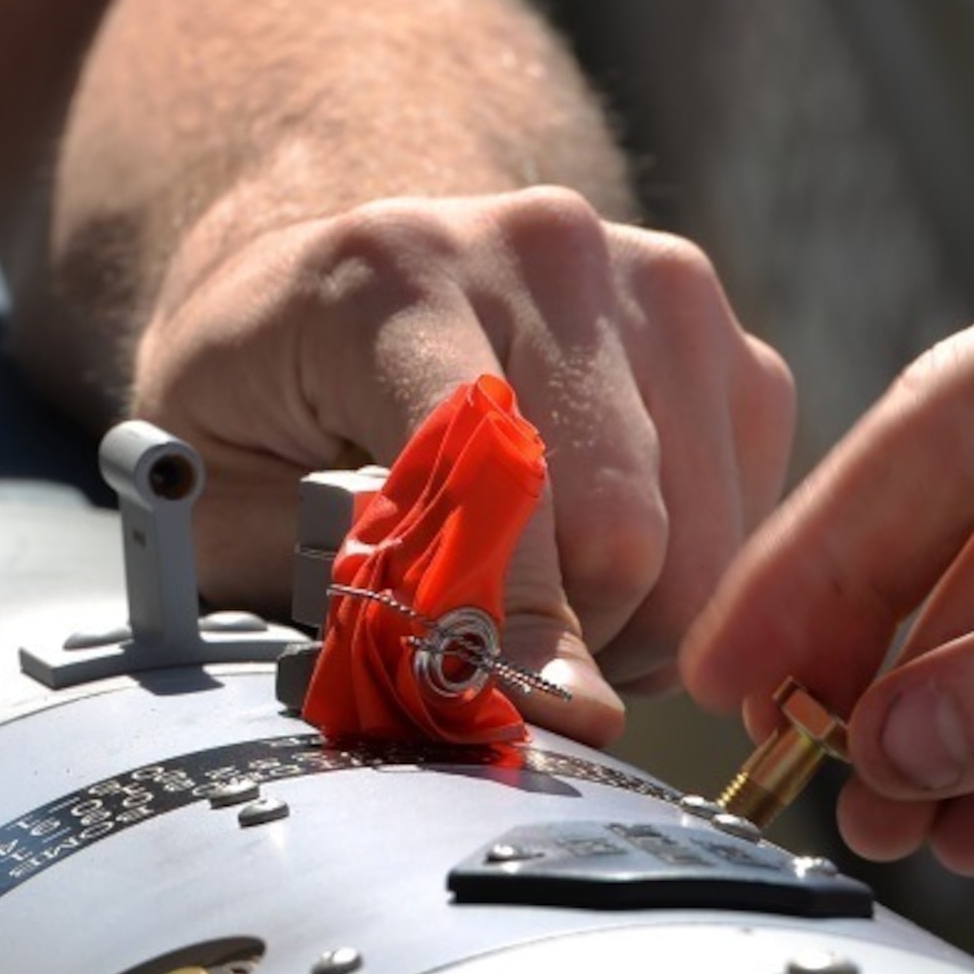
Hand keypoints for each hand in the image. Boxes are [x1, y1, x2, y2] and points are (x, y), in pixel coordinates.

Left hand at [134, 186, 794, 745]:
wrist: (352, 271)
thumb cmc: (271, 388)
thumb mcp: (223, 483)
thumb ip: (323, 583)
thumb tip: (464, 694)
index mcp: (402, 275)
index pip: (493, 470)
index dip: (510, 620)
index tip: (524, 721)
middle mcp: (549, 252)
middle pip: (624, 525)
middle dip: (570, 641)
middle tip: (500, 667)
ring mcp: (660, 285)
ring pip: (704, 541)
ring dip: (636, 623)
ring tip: (545, 610)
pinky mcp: (728, 337)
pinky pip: (751, 519)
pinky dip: (687, 582)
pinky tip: (604, 563)